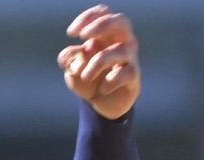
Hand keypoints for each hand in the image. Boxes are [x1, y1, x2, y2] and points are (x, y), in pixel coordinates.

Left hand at [58, 4, 140, 119]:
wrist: (101, 103)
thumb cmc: (88, 79)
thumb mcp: (72, 68)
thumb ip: (69, 58)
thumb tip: (78, 54)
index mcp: (107, 33)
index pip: (103, 13)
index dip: (87, 18)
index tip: (71, 33)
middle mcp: (122, 41)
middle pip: (121, 21)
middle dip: (101, 25)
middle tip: (83, 37)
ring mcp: (130, 58)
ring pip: (119, 50)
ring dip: (97, 63)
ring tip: (85, 77)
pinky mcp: (134, 77)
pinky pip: (126, 73)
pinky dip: (111, 81)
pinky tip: (101, 89)